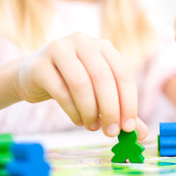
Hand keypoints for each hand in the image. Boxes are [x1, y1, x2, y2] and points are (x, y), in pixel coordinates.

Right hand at [14, 32, 147, 139]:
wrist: (33, 76)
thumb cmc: (73, 84)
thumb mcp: (99, 92)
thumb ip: (120, 110)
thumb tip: (142, 134)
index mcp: (103, 46)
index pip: (123, 74)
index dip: (129, 102)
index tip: (129, 127)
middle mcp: (83, 42)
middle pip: (103, 78)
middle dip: (110, 110)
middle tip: (111, 132)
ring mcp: (59, 49)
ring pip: (81, 84)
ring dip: (90, 111)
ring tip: (93, 126)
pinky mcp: (39, 64)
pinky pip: (60, 91)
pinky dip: (72, 111)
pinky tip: (78, 120)